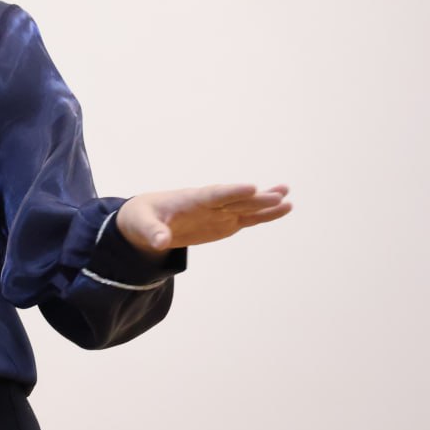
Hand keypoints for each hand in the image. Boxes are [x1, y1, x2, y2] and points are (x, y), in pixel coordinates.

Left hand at [116, 183, 292, 254]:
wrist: (145, 219)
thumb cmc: (142, 218)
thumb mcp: (142, 226)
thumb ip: (153, 233)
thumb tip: (161, 242)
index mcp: (189, 200)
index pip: (213, 195)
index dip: (231, 192)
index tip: (252, 187)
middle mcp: (208, 203)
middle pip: (235, 200)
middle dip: (255, 198)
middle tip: (279, 194)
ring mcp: (218, 212)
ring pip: (245, 207)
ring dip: (266, 202)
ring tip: (288, 196)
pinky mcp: (224, 222)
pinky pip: (247, 219)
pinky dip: (264, 215)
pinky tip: (283, 208)